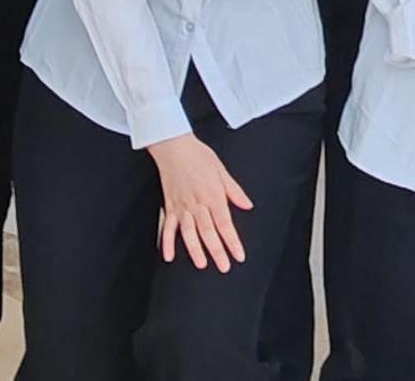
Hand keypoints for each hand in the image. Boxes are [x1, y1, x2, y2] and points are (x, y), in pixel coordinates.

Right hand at [149, 134, 252, 271]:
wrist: (174, 147)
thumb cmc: (199, 156)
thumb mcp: (222, 170)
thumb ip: (234, 191)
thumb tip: (248, 205)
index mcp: (213, 195)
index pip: (225, 223)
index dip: (232, 241)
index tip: (238, 256)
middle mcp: (197, 203)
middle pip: (208, 231)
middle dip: (216, 251)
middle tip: (224, 267)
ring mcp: (181, 206)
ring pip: (188, 232)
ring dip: (194, 249)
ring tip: (201, 264)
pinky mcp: (169, 206)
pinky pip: (167, 227)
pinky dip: (167, 242)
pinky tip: (169, 256)